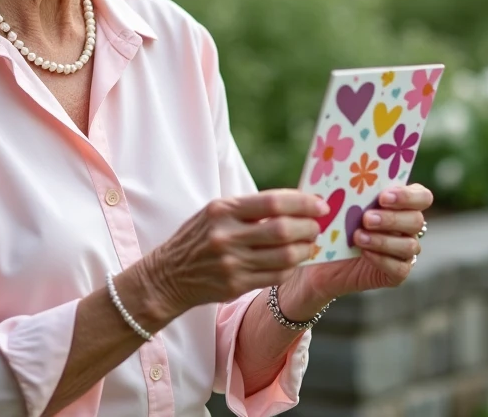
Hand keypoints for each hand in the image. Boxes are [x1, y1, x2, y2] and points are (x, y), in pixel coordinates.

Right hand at [136, 190, 327, 319]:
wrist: (168, 275)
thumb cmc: (197, 238)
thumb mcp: (215, 213)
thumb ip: (249, 209)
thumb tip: (294, 205)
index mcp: (222, 210)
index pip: (273, 202)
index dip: (303, 203)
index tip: (320, 205)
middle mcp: (226, 235)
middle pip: (283, 230)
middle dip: (308, 227)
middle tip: (317, 226)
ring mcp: (231, 263)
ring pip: (284, 256)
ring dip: (304, 249)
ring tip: (308, 244)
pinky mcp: (235, 285)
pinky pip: (276, 276)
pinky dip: (291, 267)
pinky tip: (293, 261)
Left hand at [281, 183, 432, 307]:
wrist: (322, 259)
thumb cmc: (334, 222)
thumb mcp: (339, 203)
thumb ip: (349, 187)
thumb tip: (339, 168)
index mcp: (402, 203)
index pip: (422, 196)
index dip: (407, 196)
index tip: (383, 197)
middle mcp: (409, 226)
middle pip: (416, 220)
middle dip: (391, 219)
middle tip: (366, 218)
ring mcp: (405, 251)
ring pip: (409, 246)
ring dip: (384, 240)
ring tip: (358, 237)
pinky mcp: (397, 273)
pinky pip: (400, 268)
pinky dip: (382, 260)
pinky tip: (364, 253)